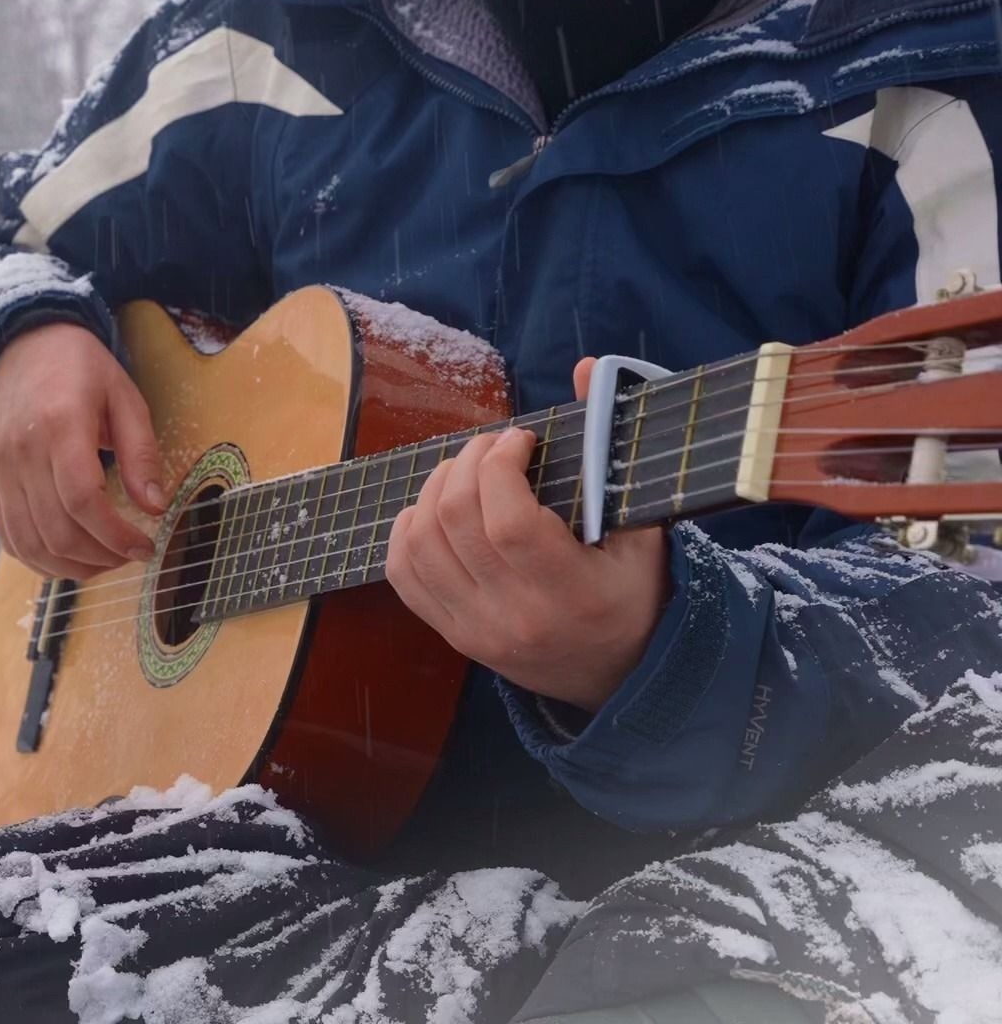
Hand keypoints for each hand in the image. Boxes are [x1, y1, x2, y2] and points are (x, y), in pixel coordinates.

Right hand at [0, 323, 165, 579]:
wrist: (20, 345)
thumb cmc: (79, 368)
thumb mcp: (124, 396)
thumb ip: (141, 452)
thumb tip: (156, 505)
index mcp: (60, 426)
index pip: (82, 500)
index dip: (115, 535)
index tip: (145, 546)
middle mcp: (22, 454)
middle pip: (58, 531)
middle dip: (102, 557)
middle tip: (132, 554)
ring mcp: (1, 472)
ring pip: (32, 544)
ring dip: (73, 567)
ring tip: (106, 561)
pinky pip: (11, 538)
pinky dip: (41, 560)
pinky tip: (71, 560)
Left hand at [384, 360, 669, 712]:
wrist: (620, 677)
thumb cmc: (636, 594)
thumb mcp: (643, 529)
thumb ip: (614, 451)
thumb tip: (590, 368)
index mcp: (570, 595)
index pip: (509, 520)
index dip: (502, 465)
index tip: (521, 440)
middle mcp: (514, 618)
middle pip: (456, 522)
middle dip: (468, 463)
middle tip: (492, 446)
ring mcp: (475, 630)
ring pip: (421, 542)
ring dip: (435, 489)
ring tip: (466, 471)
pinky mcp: (452, 635)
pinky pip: (402, 574)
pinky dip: (407, 529)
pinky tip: (432, 508)